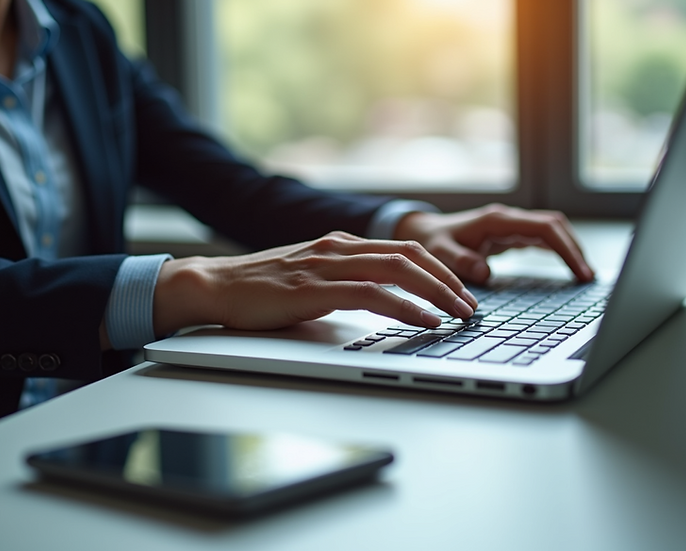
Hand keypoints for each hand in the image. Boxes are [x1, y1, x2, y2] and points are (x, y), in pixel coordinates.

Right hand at [151, 231, 479, 335]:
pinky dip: (406, 307)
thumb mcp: (310, 279)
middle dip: (448, 280)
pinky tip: (425, 320)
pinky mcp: (316, 288)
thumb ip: (342, 283)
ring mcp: (328, 264)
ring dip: (437, 293)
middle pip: (411, 256)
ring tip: (459, 314)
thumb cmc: (259, 289)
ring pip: (399, 271)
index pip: (403, 249)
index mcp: (340, 244)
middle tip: (471, 305)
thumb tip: (377, 301)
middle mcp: (339, 247)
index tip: (460, 292)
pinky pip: (373, 294)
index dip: (439, 269)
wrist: (214, 286)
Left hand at [393, 204, 593, 283]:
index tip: (578, 269)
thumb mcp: (438, 253)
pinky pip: (543, 239)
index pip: (543, 229)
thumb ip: (459, 262)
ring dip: (570, 249)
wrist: (424, 232)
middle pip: (554, 226)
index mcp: (496, 221)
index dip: (565, 248)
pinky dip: (558, 251)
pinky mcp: (512, 234)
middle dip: (574, 249)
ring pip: (551, 230)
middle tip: (588, 276)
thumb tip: (485, 272)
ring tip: (584, 275)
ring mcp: (511, 225)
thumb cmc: (432, 243)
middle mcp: (508, 219)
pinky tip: (570, 267)